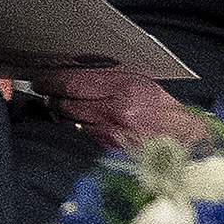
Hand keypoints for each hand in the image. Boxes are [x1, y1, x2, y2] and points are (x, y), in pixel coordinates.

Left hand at [39, 67, 205, 151]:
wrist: (182, 139)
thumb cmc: (160, 109)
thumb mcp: (137, 83)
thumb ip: (106, 79)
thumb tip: (71, 75)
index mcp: (125, 88)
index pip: (74, 83)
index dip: (51, 81)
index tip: (41, 78)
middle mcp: (116, 110)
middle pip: (66, 102)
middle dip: (51, 96)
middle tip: (45, 91)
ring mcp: (111, 132)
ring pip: (69, 120)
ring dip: (58, 112)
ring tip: (56, 104)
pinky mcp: (108, 148)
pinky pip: (80, 134)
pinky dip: (72, 126)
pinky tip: (73, 120)